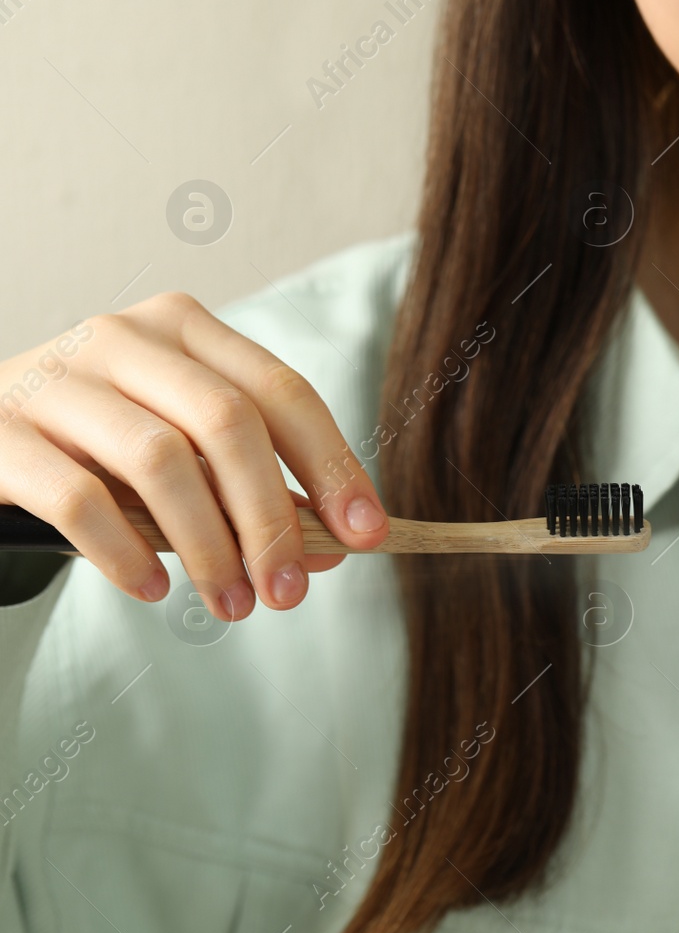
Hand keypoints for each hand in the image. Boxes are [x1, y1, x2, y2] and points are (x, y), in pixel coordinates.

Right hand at [0, 292, 388, 618]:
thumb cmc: (96, 445)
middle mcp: (122, 337)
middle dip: (272, 515)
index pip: (282, 391)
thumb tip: (340, 544)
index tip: (369, 534)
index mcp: (183, 328)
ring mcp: (55, 378)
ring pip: (161, 459)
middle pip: (229, 421)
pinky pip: (79, 497)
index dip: (333, 464)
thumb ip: (252, 486)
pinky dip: (126, 552)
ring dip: (208, 544)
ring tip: (233, 604)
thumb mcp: (181, 451)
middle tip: (290, 591)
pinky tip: (152, 588)